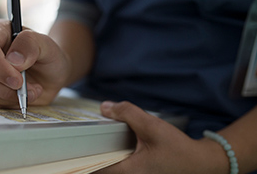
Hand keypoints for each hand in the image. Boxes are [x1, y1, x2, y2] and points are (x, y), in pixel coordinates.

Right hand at [0, 19, 69, 106]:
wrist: (54, 74)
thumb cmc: (49, 55)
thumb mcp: (47, 45)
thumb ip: (30, 45)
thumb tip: (12, 60)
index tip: (17, 79)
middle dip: (2, 84)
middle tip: (24, 87)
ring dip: (10, 95)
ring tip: (33, 90)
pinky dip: (11, 101)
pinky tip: (26, 95)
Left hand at [94, 101, 229, 173]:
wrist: (200, 163)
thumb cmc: (178, 149)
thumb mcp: (152, 126)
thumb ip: (128, 114)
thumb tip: (104, 107)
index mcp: (128, 172)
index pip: (95, 167)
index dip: (82, 156)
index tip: (73, 145)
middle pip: (101, 167)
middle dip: (92, 151)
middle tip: (85, 136)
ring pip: (111, 166)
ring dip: (104, 152)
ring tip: (97, 137)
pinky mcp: (140, 173)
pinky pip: (120, 165)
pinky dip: (115, 153)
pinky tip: (115, 141)